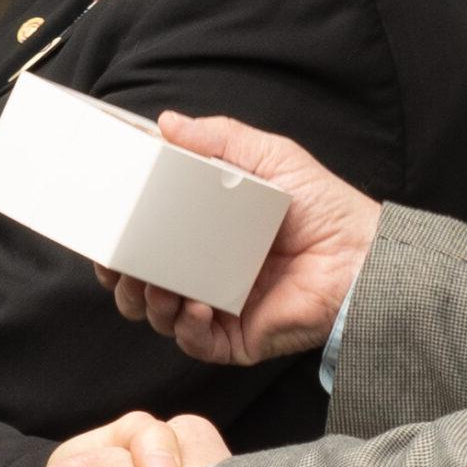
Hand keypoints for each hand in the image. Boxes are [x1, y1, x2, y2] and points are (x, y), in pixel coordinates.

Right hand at [100, 114, 379, 365]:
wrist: (362, 253)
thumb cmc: (322, 205)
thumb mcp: (269, 157)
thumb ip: (218, 139)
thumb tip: (166, 122)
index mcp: (208, 235)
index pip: (149, 243)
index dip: (121, 243)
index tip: (104, 234)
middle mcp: (208, 274)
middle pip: (143, 286)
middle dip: (122, 280)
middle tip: (117, 265)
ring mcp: (221, 309)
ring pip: (161, 317)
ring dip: (146, 303)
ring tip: (152, 284)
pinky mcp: (238, 338)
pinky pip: (197, 343)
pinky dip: (185, 328)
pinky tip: (193, 306)